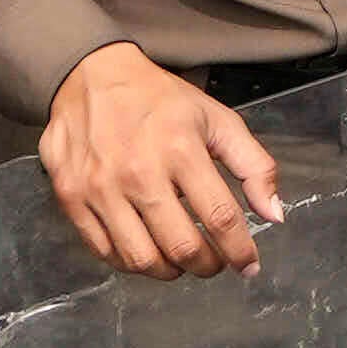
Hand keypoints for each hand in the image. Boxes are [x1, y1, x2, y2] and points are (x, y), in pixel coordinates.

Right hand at [36, 41, 286, 275]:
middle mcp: (139, 172)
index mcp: (181, 149)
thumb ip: (254, 166)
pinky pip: (104, 252)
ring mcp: (100, 188)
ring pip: (141, 259)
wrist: (90, 76)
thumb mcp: (217, 119)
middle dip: (207, 265)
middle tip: (213, 262)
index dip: (240, 252)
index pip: (220, 218)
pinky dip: (130, 262)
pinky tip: (146, 248)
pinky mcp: (71, 198)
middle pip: (181, 247)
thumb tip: (274, 214)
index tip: (249, 266)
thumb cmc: (158, 100)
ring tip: (180, 259)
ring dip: (169, 271)